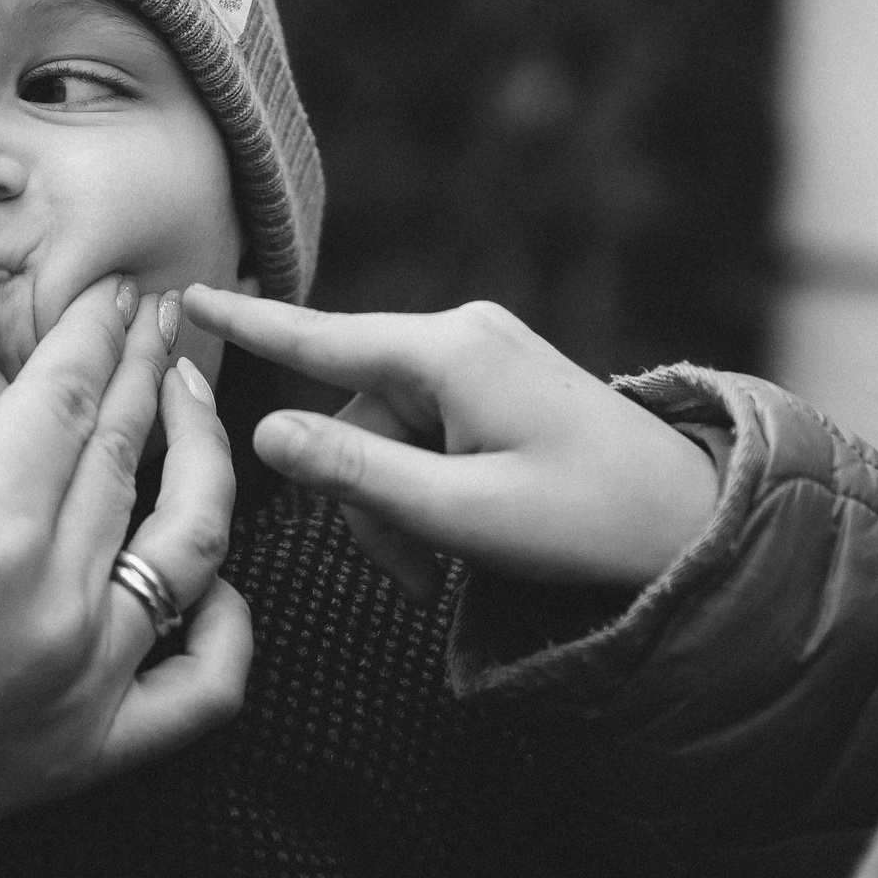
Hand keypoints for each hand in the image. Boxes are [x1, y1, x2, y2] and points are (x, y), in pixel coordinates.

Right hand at [0, 262, 249, 877]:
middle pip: (128, 459)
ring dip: (200, 468)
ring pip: (186, 552)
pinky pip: (203, 688)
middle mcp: (57, 606)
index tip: (118, 288)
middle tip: (164, 317)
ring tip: (192, 409)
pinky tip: (214, 579)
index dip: (96, 334)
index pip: (69, 401)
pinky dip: (226, 629)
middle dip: (149, 375)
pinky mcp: (92, 752)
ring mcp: (87, 684)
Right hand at [182, 286, 715, 600]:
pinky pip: (428, 430)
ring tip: (445, 572)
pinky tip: (465, 533)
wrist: (693, 523)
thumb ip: (356, 475)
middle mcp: (462, 333)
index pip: (321, 339)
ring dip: (399, 505)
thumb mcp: (460, 514)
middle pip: (355, 414)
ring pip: (388, 432)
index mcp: (448, 353)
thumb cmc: (587, 523)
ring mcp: (484, 353)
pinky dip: (429, 487)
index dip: (248, 327)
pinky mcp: (499, 380)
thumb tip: (265, 432)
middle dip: (365, 499)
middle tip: (414, 582)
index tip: (184, 295)